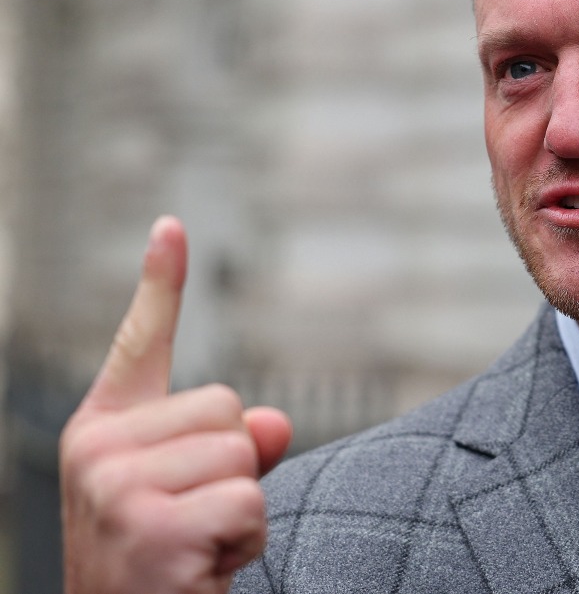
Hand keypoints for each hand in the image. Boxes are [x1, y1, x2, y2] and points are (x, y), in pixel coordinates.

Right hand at [60, 216, 292, 593]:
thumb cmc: (162, 566)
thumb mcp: (194, 496)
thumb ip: (233, 448)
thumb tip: (275, 423)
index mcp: (103, 431)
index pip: (141, 343)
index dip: (161, 283)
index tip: (172, 226)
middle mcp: (95, 451)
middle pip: (229, 408)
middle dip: (234, 468)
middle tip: (194, 523)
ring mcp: (115, 489)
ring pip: (243, 454)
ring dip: (240, 510)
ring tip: (197, 550)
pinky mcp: (148, 530)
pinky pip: (248, 504)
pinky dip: (244, 543)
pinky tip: (202, 572)